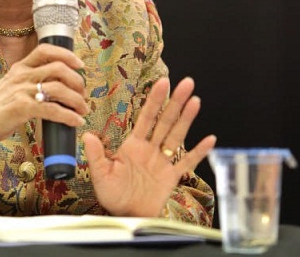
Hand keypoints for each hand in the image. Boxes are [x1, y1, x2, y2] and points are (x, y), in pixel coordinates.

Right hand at [0, 44, 88, 165]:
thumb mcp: (11, 87)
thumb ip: (29, 83)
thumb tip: (56, 88)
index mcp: (20, 68)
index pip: (45, 50)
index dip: (66, 54)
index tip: (80, 65)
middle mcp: (21, 75)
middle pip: (58, 68)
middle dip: (77, 81)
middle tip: (82, 94)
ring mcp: (21, 91)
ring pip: (58, 88)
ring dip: (76, 100)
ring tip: (82, 110)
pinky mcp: (21, 108)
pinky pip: (52, 109)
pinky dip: (68, 116)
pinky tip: (75, 121)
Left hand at [83, 77, 215, 216]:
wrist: (126, 215)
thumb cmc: (112, 194)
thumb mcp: (100, 174)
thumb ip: (96, 155)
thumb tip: (89, 135)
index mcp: (133, 145)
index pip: (146, 117)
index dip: (154, 100)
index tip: (162, 83)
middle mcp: (150, 149)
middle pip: (165, 121)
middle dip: (175, 102)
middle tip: (187, 83)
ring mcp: (163, 162)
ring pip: (177, 136)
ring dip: (186, 119)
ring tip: (196, 101)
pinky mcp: (172, 177)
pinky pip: (187, 162)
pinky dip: (199, 152)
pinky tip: (210, 139)